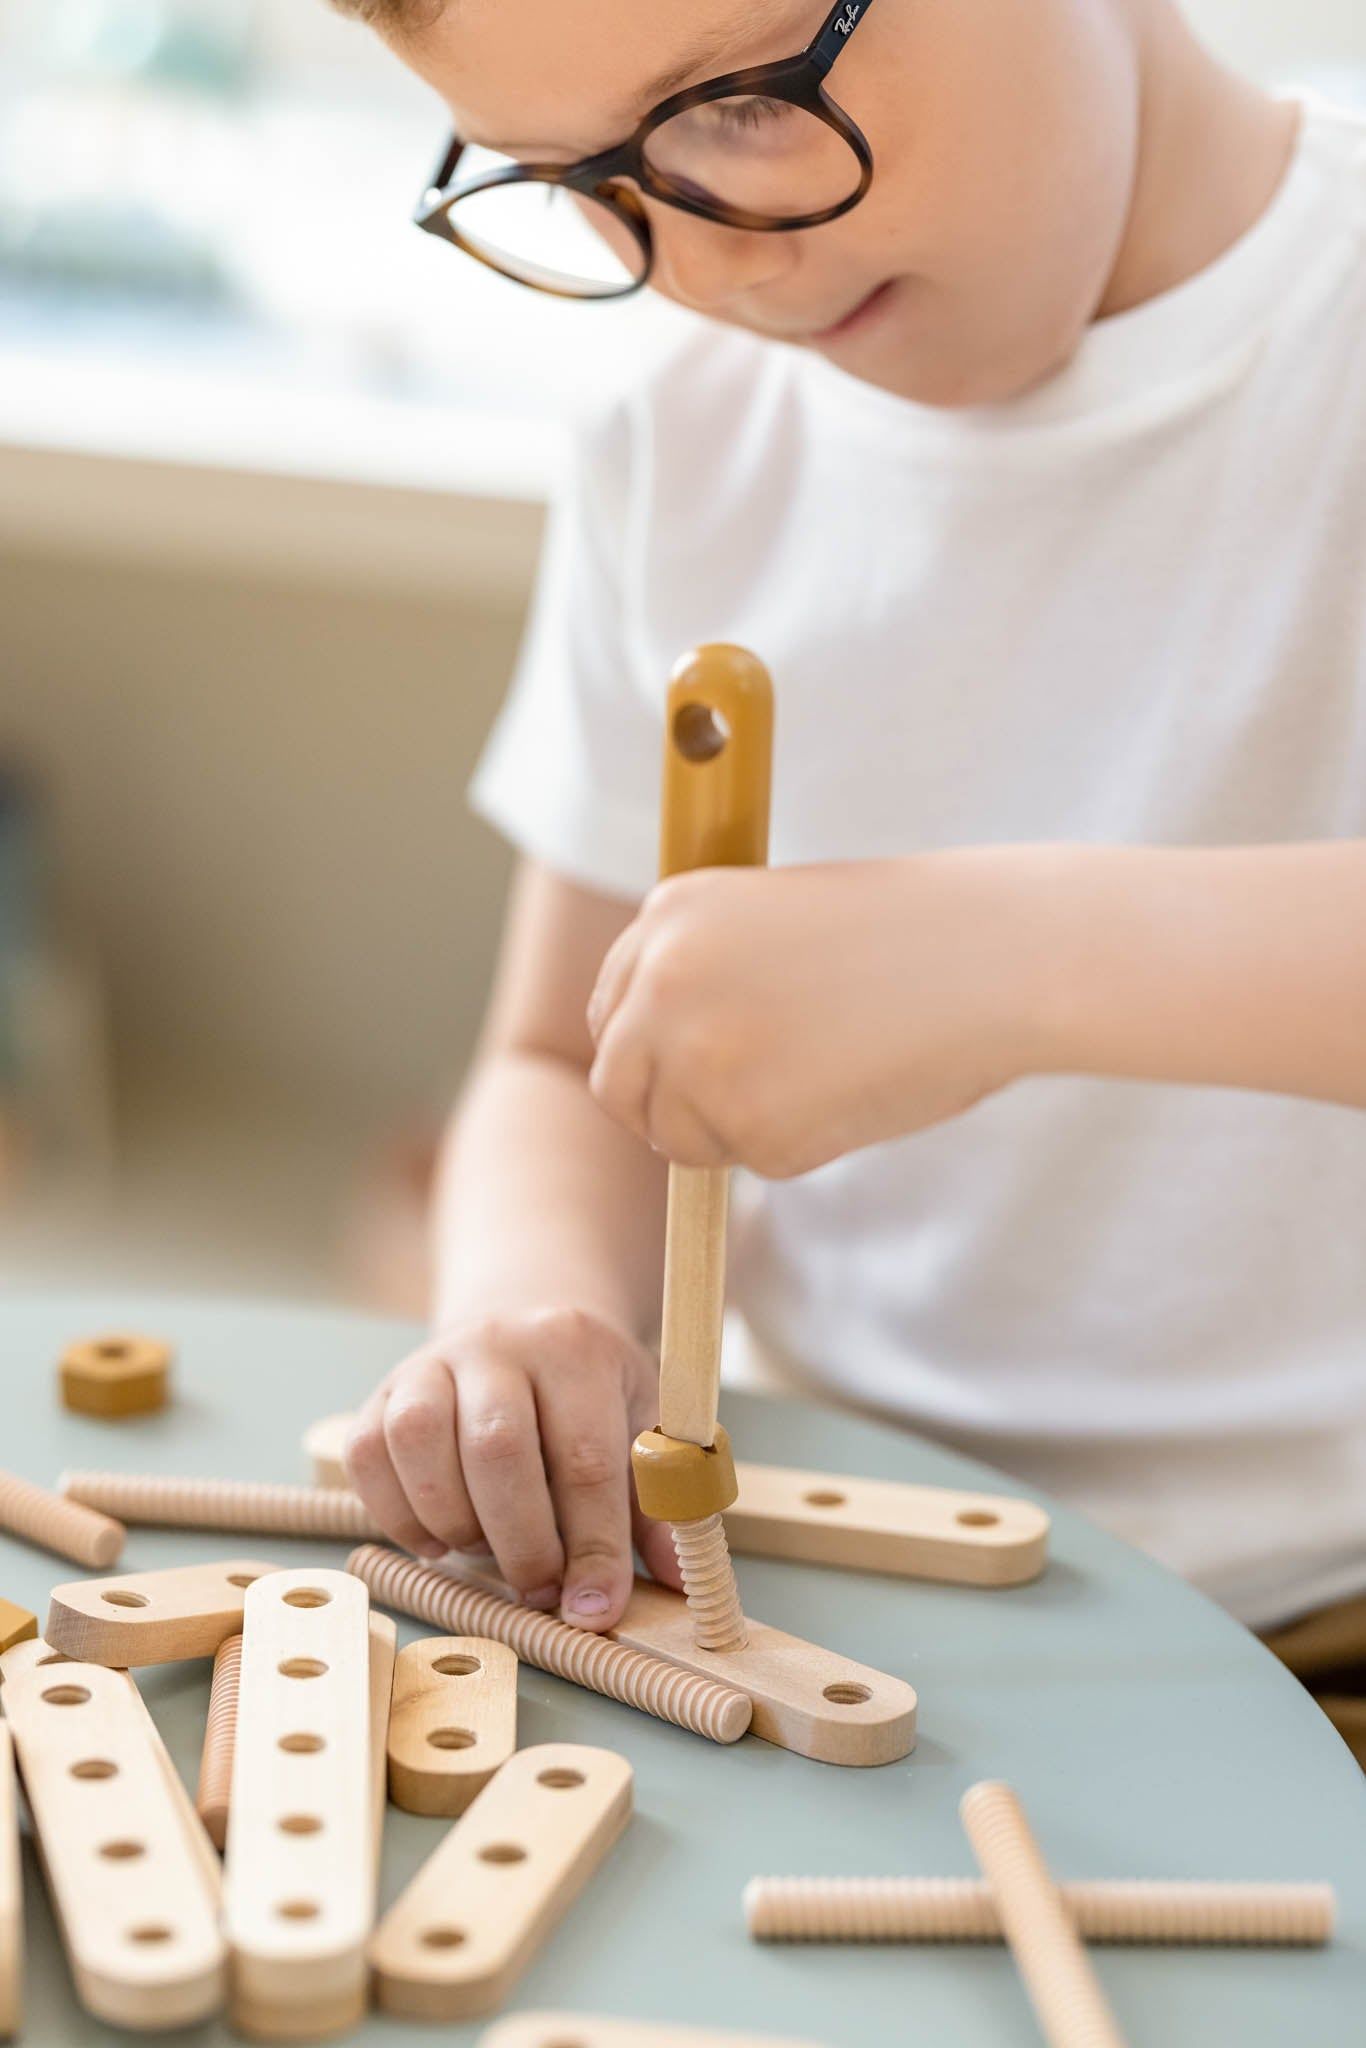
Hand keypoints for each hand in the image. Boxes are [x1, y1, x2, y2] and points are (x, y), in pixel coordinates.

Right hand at [343, 1308, 682, 1630]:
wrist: (523, 1329)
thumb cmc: (589, 1395)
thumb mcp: (641, 1429)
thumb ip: (659, 1505)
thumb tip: (679, 1584)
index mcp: (575, 1347)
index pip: (585, 1457)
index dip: (592, 1546)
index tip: (594, 1609)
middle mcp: (498, 1343)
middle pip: (497, 1449)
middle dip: (521, 1542)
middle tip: (542, 1587)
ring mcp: (431, 1363)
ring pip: (421, 1444)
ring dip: (455, 1524)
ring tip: (488, 1551)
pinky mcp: (381, 1393)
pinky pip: (369, 1456)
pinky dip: (399, 1515)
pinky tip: (438, 1536)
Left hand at [586, 853, 1050, 1176]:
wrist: (994, 955)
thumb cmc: (909, 933)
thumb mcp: (776, 920)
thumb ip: (707, 974)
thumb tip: (664, 1063)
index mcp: (668, 913)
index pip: (608, 1011)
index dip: (646, 1051)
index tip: (683, 1070)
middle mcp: (662, 982)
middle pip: (617, 1084)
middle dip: (667, 1109)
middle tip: (737, 1109)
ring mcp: (699, 1056)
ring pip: (680, 1136)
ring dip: (737, 1131)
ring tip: (827, 1077)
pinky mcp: (751, 1124)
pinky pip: (755, 1162)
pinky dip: (802, 1147)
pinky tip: (858, 1092)